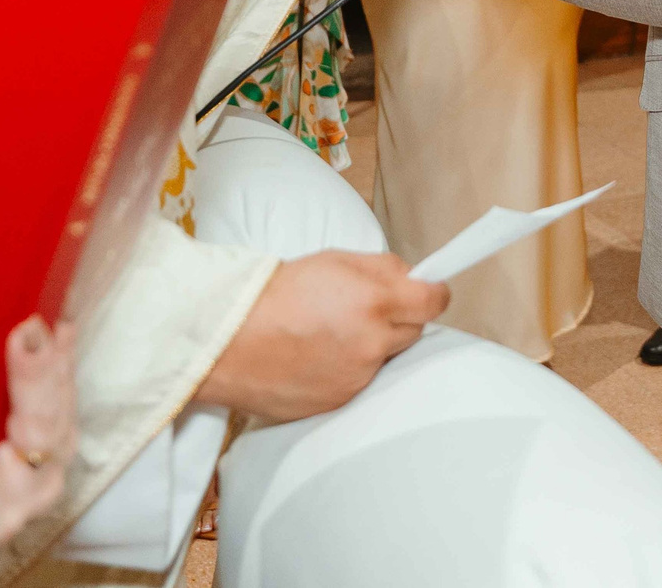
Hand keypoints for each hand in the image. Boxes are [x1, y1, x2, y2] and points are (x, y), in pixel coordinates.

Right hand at [193, 253, 447, 421]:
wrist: (227, 340)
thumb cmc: (277, 293)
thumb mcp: (336, 260)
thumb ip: (384, 269)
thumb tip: (417, 278)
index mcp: (375, 300)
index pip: (434, 302)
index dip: (431, 294)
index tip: (425, 292)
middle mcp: (373, 342)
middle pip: (413, 331)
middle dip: (398, 319)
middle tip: (364, 310)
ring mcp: (357, 377)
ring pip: (385, 358)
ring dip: (371, 347)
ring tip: (331, 334)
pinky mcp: (340, 401)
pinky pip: (360, 382)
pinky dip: (347, 370)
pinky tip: (318, 357)